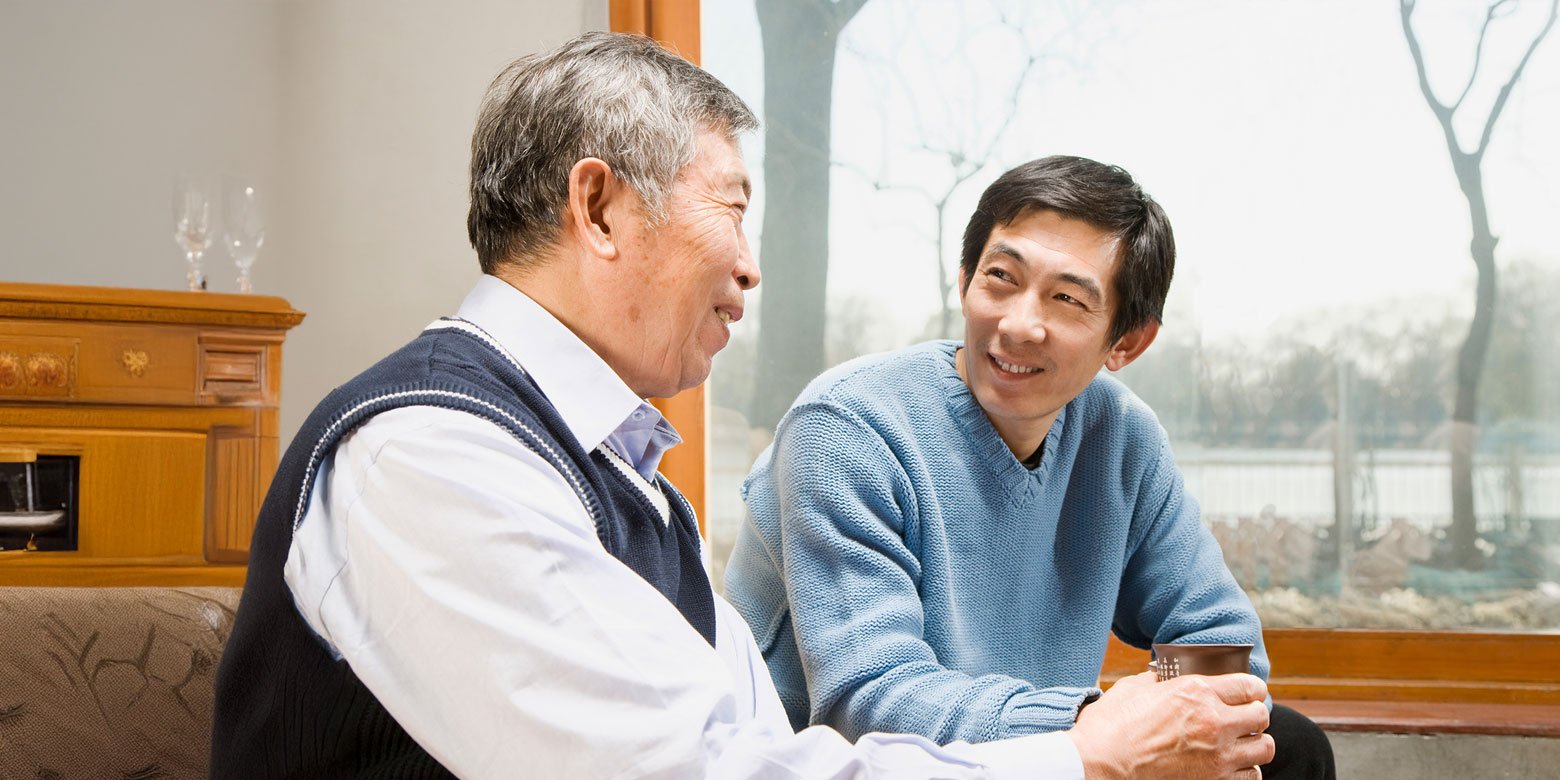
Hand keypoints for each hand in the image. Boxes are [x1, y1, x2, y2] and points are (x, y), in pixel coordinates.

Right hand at [1067, 671, 1273, 778]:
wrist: (1099, 764)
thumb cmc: (1110, 726)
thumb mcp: (1133, 688)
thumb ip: (1158, 681)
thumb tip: (1165, 678)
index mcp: (1196, 691)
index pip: (1250, 686)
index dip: (1251, 689)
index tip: (1246, 694)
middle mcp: (1214, 721)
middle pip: (1261, 715)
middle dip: (1253, 715)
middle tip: (1241, 718)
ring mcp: (1217, 755)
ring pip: (1264, 747)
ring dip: (1253, 744)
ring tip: (1239, 744)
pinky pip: (1252, 776)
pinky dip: (1245, 770)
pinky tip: (1230, 766)